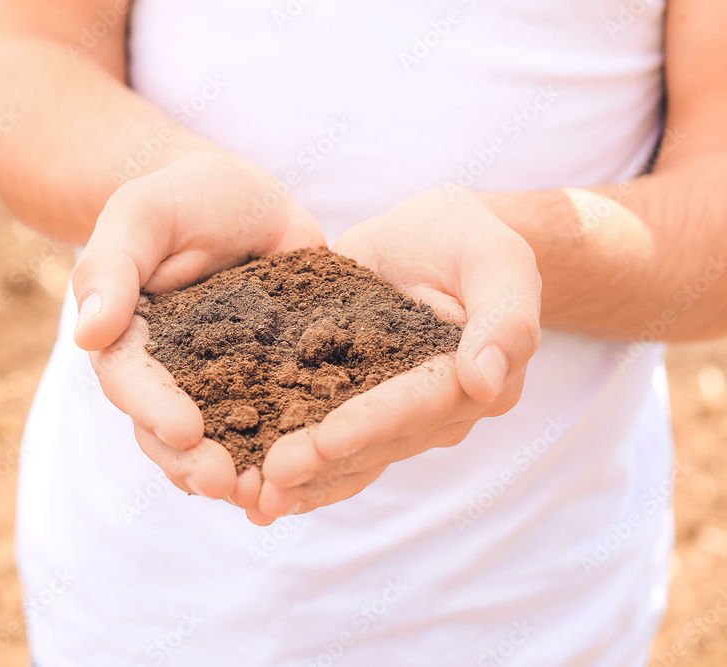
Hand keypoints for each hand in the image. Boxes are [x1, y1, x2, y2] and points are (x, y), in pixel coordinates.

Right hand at [71, 151, 325, 505]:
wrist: (242, 198)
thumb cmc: (182, 197)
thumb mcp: (143, 214)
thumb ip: (113, 268)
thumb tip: (88, 334)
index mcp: (130, 340)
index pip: (131, 383)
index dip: (154, 410)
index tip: (186, 431)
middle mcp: (171, 375)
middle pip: (169, 433)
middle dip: (196, 464)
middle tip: (228, 484)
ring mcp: (221, 384)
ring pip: (220, 442)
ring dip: (239, 474)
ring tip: (267, 497)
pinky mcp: (271, 381)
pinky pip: (274, 425)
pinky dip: (285, 453)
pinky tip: (309, 478)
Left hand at [253, 187, 541, 523]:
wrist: (428, 239)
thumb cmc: (465, 239)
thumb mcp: (494, 258)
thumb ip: (503, 317)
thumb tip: (484, 382)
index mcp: (470, 381)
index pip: (418, 406)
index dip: (373, 424)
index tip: (326, 440)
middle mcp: (435, 414)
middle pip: (377, 444)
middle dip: (324, 462)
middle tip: (272, 478)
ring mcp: (396, 419)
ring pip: (351, 459)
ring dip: (306, 481)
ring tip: (256, 500)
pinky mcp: (358, 408)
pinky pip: (329, 448)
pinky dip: (299, 471)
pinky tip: (256, 495)